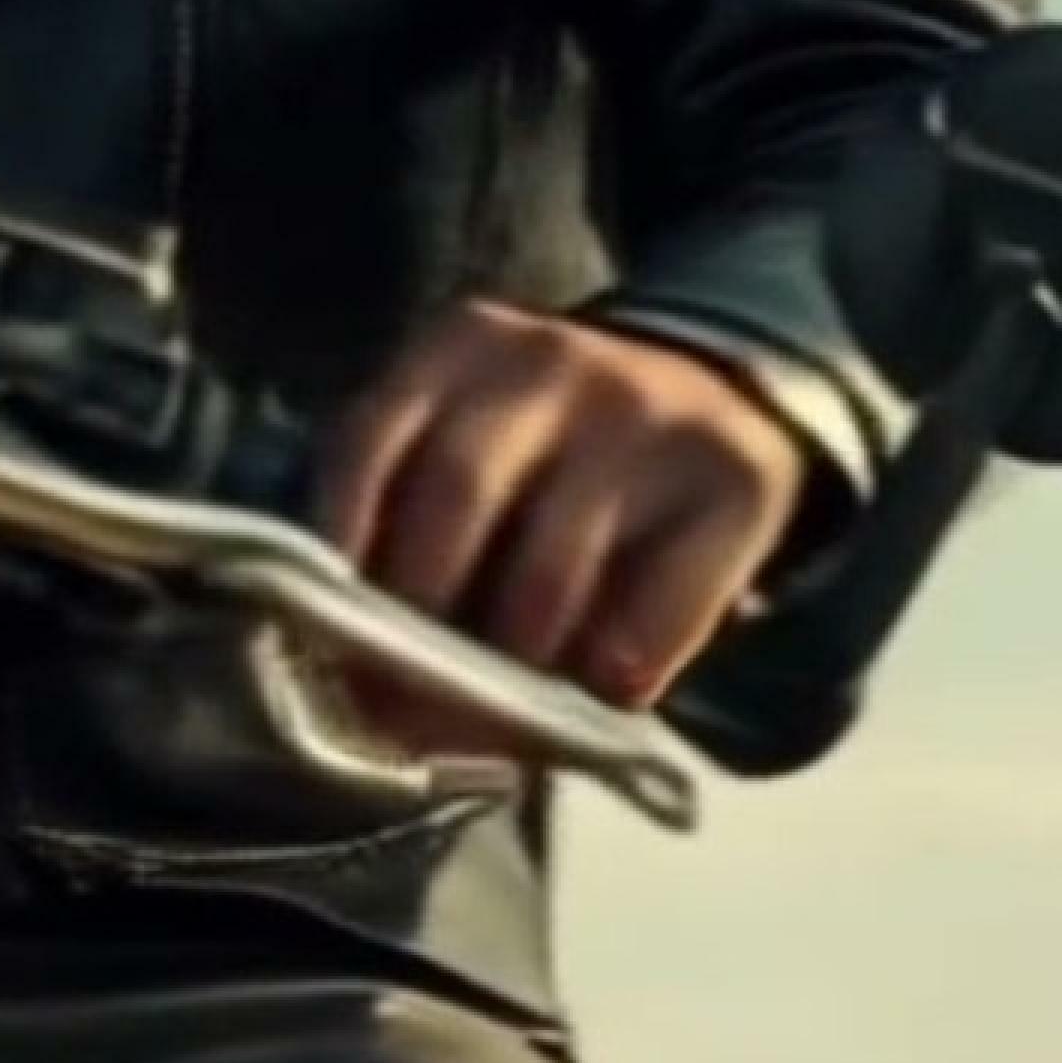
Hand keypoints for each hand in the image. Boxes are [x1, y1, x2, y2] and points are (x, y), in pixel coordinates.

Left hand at [316, 296, 809, 756]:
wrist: (721, 396)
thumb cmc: (554, 447)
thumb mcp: (474, 431)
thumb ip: (410, 505)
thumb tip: (353, 656)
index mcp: (461, 342)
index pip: (371, 437)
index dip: (338, 541)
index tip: (324, 631)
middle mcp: (550, 359)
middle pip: (457, 495)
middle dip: (416, 621)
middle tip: (398, 704)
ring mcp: (647, 414)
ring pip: (551, 572)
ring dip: (509, 666)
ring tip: (487, 720)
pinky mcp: (737, 480)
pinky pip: (660, 610)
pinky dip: (616, 673)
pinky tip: (598, 695)